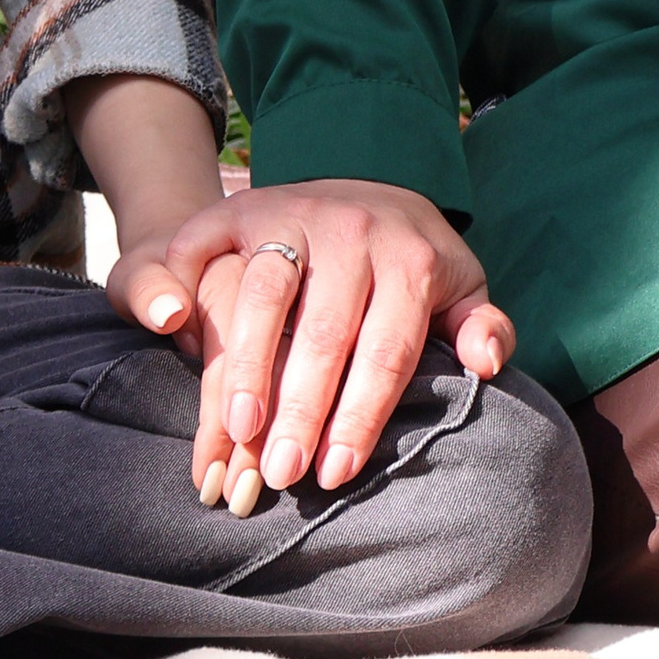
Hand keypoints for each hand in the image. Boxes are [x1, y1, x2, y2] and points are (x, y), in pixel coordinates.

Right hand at [133, 179, 512, 515]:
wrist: (368, 183)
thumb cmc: (414, 259)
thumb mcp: (462, 288)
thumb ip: (483, 326)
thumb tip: (485, 363)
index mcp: (410, 259)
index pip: (386, 349)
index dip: (361, 413)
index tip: (336, 472)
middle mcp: (351, 232)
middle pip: (323, 330)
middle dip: (301, 408)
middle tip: (281, 475)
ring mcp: (293, 214)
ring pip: (265, 292)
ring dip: (247, 363)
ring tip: (237, 430)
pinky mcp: (245, 206)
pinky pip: (205, 242)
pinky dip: (183, 279)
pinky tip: (173, 334)